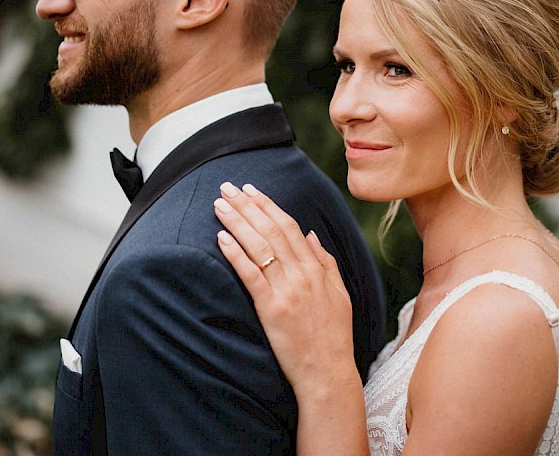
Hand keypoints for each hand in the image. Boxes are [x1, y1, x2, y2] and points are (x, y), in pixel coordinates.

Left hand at [214, 182, 357, 395]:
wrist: (328, 372)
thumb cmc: (333, 336)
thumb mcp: (339, 294)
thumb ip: (325, 261)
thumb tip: (311, 234)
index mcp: (316, 269)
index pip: (288, 226)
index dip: (268, 205)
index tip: (251, 190)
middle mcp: (302, 274)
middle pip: (270, 230)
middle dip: (247, 205)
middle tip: (227, 187)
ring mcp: (287, 290)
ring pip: (259, 246)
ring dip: (237, 221)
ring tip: (219, 204)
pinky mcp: (272, 308)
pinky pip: (250, 274)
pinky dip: (235, 253)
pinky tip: (221, 238)